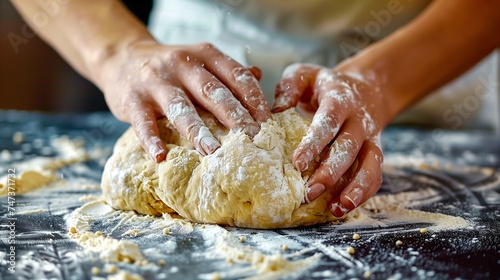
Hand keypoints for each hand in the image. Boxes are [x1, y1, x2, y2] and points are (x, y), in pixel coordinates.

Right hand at [96, 41, 270, 161]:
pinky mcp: (133, 99)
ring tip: (213, 152)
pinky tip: (161, 157)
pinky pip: (143, 122)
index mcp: (204, 55)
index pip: (235, 75)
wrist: (122, 58)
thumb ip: (227, 71)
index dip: (253, 99)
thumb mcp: (200, 60)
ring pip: (181, 108)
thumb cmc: (170, 68)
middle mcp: (181, 64)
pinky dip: (152, 140)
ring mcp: (156, 81)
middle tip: (251, 140)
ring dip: (198, 132)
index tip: (267, 123)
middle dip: (234, 117)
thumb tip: (258, 77)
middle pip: (212, 92)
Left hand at [273, 64, 387, 216]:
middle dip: (331, 172)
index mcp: (339, 100)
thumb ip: (290, 87)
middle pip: (349, 148)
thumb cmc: (324, 85)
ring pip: (371, 164)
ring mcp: (370, 138)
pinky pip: (376, 175)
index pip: (328, 123)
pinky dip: (363, 193)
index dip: (314, 144)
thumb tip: (276, 110)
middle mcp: (358, 120)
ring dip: (355, 188)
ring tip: (337, 209)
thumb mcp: (305, 74)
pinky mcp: (375, 153)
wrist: (366, 87)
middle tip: (309, 192)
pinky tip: (343, 208)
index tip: (297, 164)